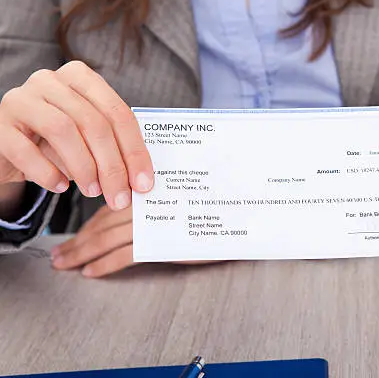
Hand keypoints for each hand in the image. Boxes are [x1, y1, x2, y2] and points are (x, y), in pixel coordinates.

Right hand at [0, 61, 153, 211]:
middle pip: (93, 122)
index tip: (145, 183)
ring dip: (84, 167)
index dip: (135, 150)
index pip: (118, 113)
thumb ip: (115, 149)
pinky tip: (60, 186)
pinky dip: (47, 173)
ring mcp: (21, 99)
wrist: (11, 146)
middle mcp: (50, 81)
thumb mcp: (89, 138)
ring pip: (62, 129)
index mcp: (80, 78)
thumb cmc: (57, 142)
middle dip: (112, 166)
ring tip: (94, 191)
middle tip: (120, 197)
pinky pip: (26, 150)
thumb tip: (141, 180)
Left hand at [51, 205, 220, 277]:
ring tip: (66, 264)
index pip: (108, 207)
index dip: (88, 222)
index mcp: (147, 189)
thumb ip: (158, 199)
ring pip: (104, 239)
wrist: (236, 218)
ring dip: (81, 254)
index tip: (77, 233)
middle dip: (77, 241)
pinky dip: (103, 265)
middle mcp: (144, 203)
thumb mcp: (184, 196)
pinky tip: (92, 272)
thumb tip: (135, 209)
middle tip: (59, 254)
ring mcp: (149, 222)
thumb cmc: (214, 206)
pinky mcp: (157, 242)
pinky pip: (122, 256)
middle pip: (101, 224)